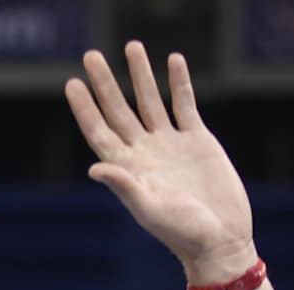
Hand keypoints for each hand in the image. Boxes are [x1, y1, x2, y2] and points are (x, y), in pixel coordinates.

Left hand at [65, 41, 255, 278]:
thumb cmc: (183, 233)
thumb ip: (125, 186)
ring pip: (151, 101)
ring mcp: (170, 145)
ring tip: (132, 46)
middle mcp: (145, 153)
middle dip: (105, 83)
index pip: (99, 132)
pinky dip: (180, 83)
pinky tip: (174, 60)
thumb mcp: (151, 210)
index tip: (72, 83)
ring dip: (140, 75)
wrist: (222, 240)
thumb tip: (94, 167)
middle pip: (119, 110)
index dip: (85, 109)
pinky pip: (185, 105)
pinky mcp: (198, 141)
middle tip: (91, 55)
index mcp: (129, 169)